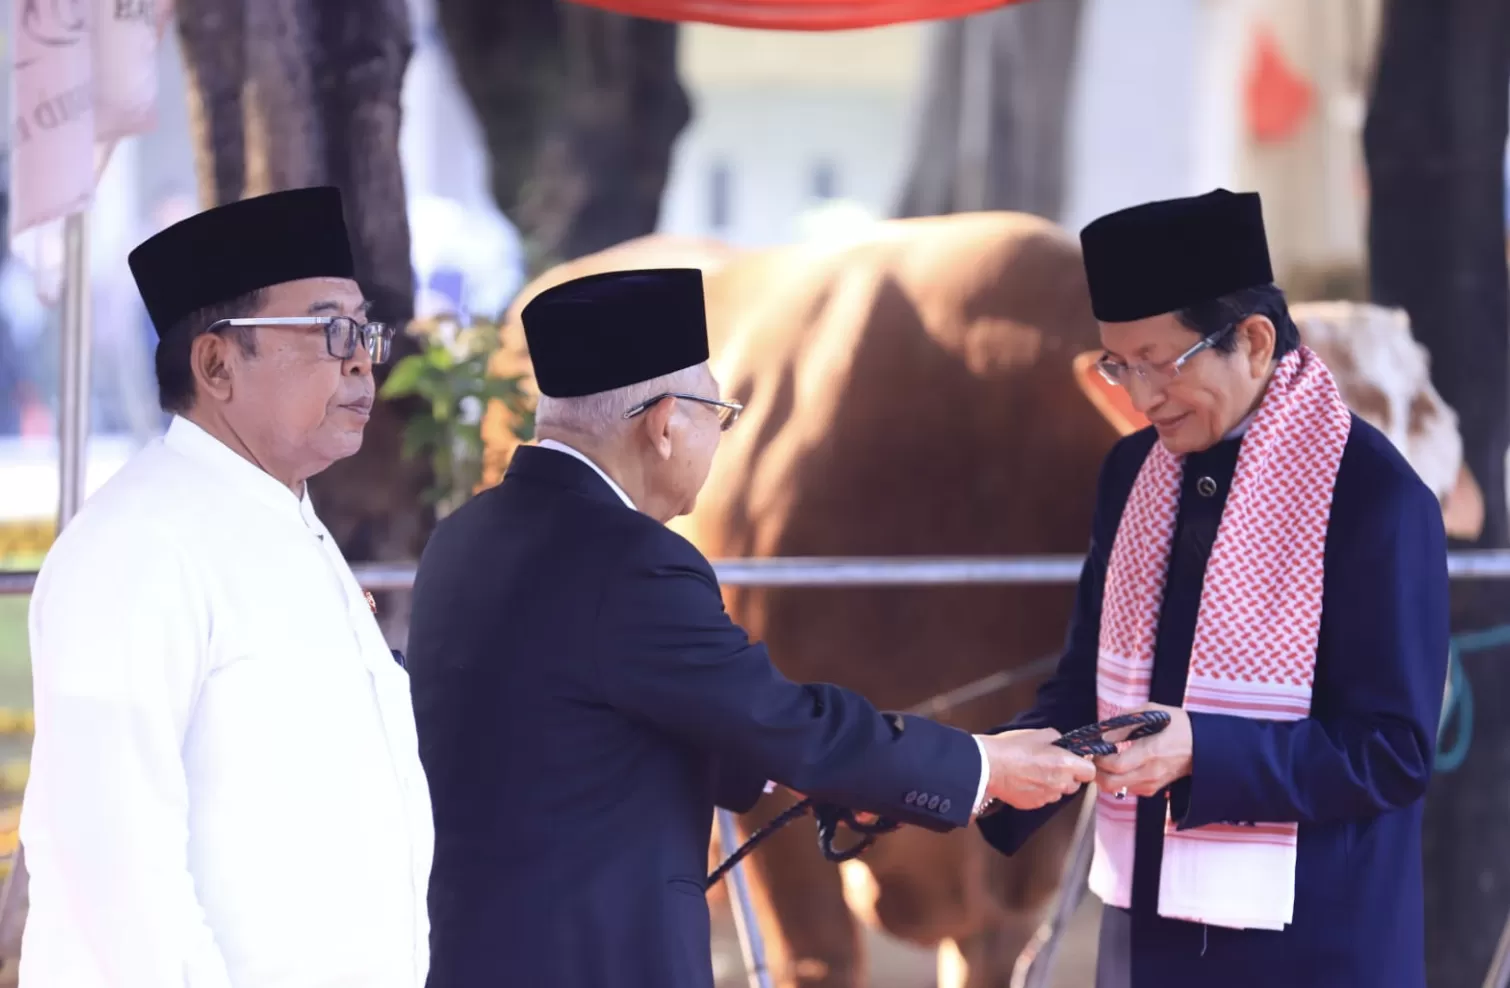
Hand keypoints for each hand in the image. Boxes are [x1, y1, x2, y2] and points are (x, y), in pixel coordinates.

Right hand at [978, 728, 1096, 810]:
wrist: (987, 766)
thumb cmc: (1011, 748)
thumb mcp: (1039, 733)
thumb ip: (1057, 739)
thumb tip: (1062, 744)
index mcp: (1065, 764)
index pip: (1090, 772)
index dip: (1083, 766)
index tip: (1076, 760)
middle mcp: (1059, 783)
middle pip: (1075, 784)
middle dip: (1067, 775)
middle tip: (1052, 763)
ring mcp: (1046, 797)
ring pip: (1058, 792)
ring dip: (1053, 784)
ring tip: (1035, 772)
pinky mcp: (1033, 804)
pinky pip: (1043, 798)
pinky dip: (1039, 791)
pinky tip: (1026, 780)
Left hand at [1093, 703, 1192, 797]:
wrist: (1203, 745)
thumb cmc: (1177, 725)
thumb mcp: (1151, 712)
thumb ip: (1125, 723)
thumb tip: (1102, 736)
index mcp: (1151, 751)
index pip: (1117, 765)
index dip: (1099, 759)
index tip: (1095, 748)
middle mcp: (1151, 772)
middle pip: (1111, 783)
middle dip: (1096, 772)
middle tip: (1095, 758)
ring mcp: (1153, 783)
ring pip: (1116, 789)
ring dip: (1105, 777)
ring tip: (1106, 760)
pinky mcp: (1153, 789)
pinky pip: (1127, 790)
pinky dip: (1118, 780)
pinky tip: (1120, 767)